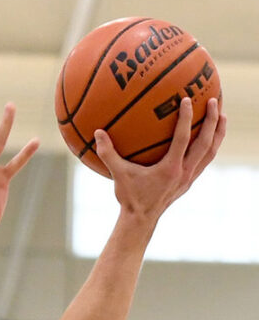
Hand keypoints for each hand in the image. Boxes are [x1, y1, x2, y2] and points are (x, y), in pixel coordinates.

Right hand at [96, 96, 225, 223]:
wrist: (141, 220)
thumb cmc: (129, 197)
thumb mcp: (118, 174)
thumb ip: (108, 153)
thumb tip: (98, 133)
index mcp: (170, 169)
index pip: (183, 139)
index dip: (186, 118)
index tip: (188, 100)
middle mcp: (184, 172)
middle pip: (206, 143)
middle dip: (213, 121)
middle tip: (215, 101)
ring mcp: (189, 177)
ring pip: (211, 152)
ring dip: (218, 133)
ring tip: (221, 116)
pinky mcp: (189, 181)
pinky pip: (204, 160)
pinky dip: (209, 146)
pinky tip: (207, 137)